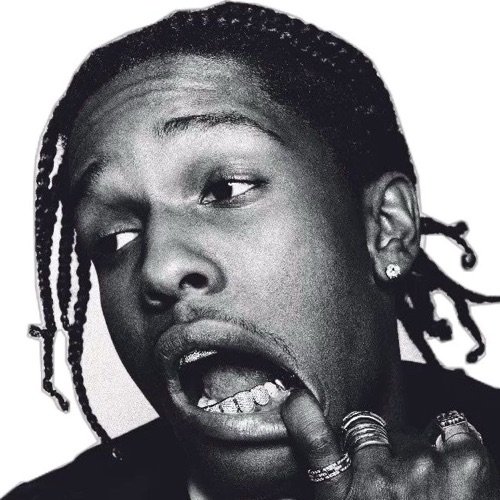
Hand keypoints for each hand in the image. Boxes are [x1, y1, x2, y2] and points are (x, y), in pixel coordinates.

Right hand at [281, 390, 499, 498]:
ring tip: (426, 491)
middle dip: (377, 451)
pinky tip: (451, 468)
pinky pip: (453, 427)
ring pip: (409, 434)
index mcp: (345, 499)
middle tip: (394, 487)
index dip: (303, 415)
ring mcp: (421, 468)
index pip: (316, 443)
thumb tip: (289, 470)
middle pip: (368, 432)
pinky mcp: (464, 463)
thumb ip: (327, 483)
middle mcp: (378, 480)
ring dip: (415, 455)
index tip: (297, 400)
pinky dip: (453, 441)